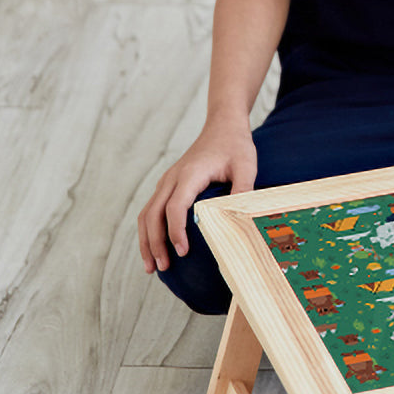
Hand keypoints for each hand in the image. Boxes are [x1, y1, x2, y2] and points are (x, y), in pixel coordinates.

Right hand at [137, 119, 257, 274]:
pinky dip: (149, 230)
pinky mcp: (168, 185)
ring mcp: (167, 181)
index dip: (175, 230)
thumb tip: (241, 219)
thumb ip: (243, 190)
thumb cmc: (236, 146)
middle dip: (154, 243)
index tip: (181, 251)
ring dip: (146, 240)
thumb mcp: (246, 166)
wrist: (222, 125)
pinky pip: (151, 210)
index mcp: (190, 173)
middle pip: (153, 214)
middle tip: (163, 268)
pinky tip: (156, 248)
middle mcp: (172, 178)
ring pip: (146, 214)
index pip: (175, 206)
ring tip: (152, 267)